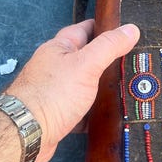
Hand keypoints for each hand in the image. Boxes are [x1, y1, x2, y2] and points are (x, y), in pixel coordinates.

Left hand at [6, 20, 139, 161]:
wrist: (27, 133)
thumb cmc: (53, 93)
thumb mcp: (86, 64)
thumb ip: (108, 46)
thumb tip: (132, 28)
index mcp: (60, 48)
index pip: (85, 29)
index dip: (105, 27)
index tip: (126, 30)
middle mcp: (56, 67)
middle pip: (86, 58)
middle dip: (108, 60)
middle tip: (134, 62)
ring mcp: (57, 92)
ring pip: (86, 85)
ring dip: (103, 87)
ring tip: (129, 87)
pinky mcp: (59, 114)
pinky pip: (83, 110)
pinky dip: (95, 112)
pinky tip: (112, 115)